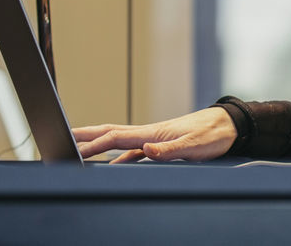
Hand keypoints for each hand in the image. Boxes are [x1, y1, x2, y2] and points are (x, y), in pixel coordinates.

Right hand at [72, 107, 237, 162]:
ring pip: (117, 140)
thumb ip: (169, 150)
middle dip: (85, 135)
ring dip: (97, 143)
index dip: (93, 144)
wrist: (227, 125)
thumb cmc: (212, 134)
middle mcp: (148, 133)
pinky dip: (115, 155)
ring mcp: (151, 138)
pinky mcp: (158, 144)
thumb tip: (145, 150)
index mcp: (152, 133)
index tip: (73, 149)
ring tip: (78, 148)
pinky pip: (129, 150)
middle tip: (63, 136)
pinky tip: (110, 165)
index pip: (115, 138)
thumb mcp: (193, 146)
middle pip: (109, 132)